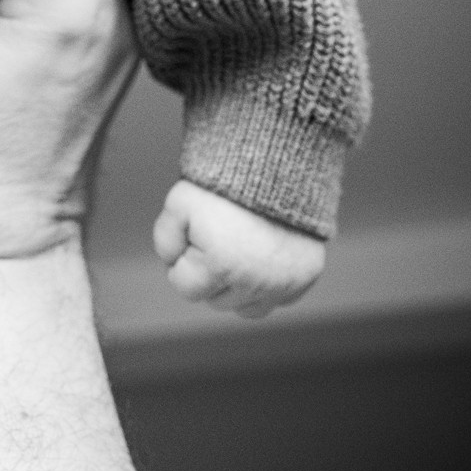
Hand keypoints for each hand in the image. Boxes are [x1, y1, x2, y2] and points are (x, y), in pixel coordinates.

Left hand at [154, 177, 325, 317]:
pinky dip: (264, 285)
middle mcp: (257, 283)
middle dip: (209, 273)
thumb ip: (165, 238)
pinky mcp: (305, 278)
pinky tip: (260, 255)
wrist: (278, 164)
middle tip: (219, 236)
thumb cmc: (225, 183)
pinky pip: (274, 301)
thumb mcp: (180, 202)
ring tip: (239, 245)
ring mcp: (284, 283)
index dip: (185, 259)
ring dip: (236, 284)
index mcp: (222, 266)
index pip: (185, 288)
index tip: (197, 234)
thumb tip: (174, 263)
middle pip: (215, 301)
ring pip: (244, 307)